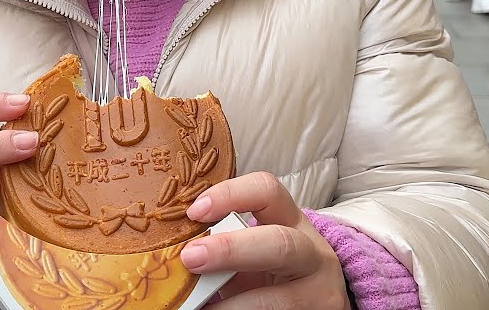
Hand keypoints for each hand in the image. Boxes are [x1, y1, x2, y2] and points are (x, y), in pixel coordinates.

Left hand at [180, 172, 349, 309]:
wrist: (310, 303)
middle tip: (190, 258)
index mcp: (291, 220)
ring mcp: (319, 289)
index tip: (194, 211)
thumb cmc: (268, 272)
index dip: (230, 194)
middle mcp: (311, 252)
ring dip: (231, 305)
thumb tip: (170, 252)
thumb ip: (222, 245)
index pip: (267, 190)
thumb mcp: (251, 251)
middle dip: (231, 250)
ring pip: (276, 298)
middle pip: (279, 243)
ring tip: (199, 308)